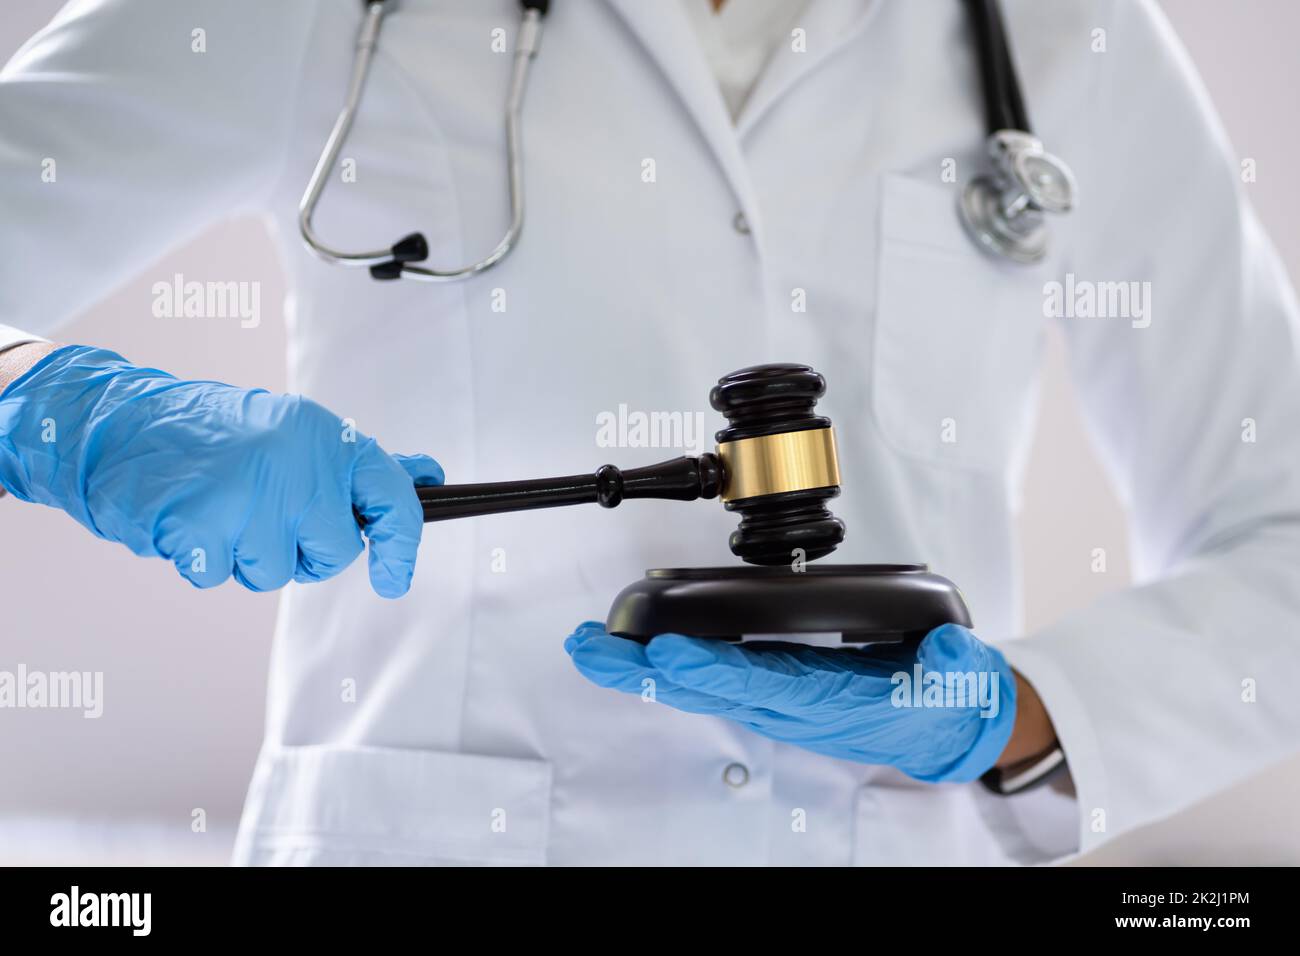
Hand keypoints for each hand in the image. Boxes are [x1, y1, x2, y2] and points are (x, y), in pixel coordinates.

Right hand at [0, 345, 441, 596]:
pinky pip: (218, 575)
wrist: (117, 421)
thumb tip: (428, 477)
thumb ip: (358, 466)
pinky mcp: (202, 524)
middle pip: (333, 553)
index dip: (403, 543)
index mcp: (325, 437)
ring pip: (274, 573)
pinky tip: (186, 519)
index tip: (395, 577)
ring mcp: (250, 494)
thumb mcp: (297, 434)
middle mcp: (297, 463)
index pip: (391, 495)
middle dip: (300, 553)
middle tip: (262, 518)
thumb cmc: (214, 434)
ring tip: (217, 509)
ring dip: (243, 556)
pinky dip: (199, 559)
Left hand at [565, 621, 1016, 782]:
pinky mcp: (768, 689)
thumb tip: (951, 653)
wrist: (936, 726)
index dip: (713, 672)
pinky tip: (630, 652)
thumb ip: (956, 666)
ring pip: (697, 686)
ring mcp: (774, 701)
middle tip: (590, 647)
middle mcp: (791, 706)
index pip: (765, 686)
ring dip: (640, 668)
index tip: (668, 654)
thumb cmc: (937, 699)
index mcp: (832, 703)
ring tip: (591, 644)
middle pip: (707, 689)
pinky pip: (708, 679)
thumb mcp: (960, 681)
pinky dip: (664, 666)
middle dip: (645, 672)